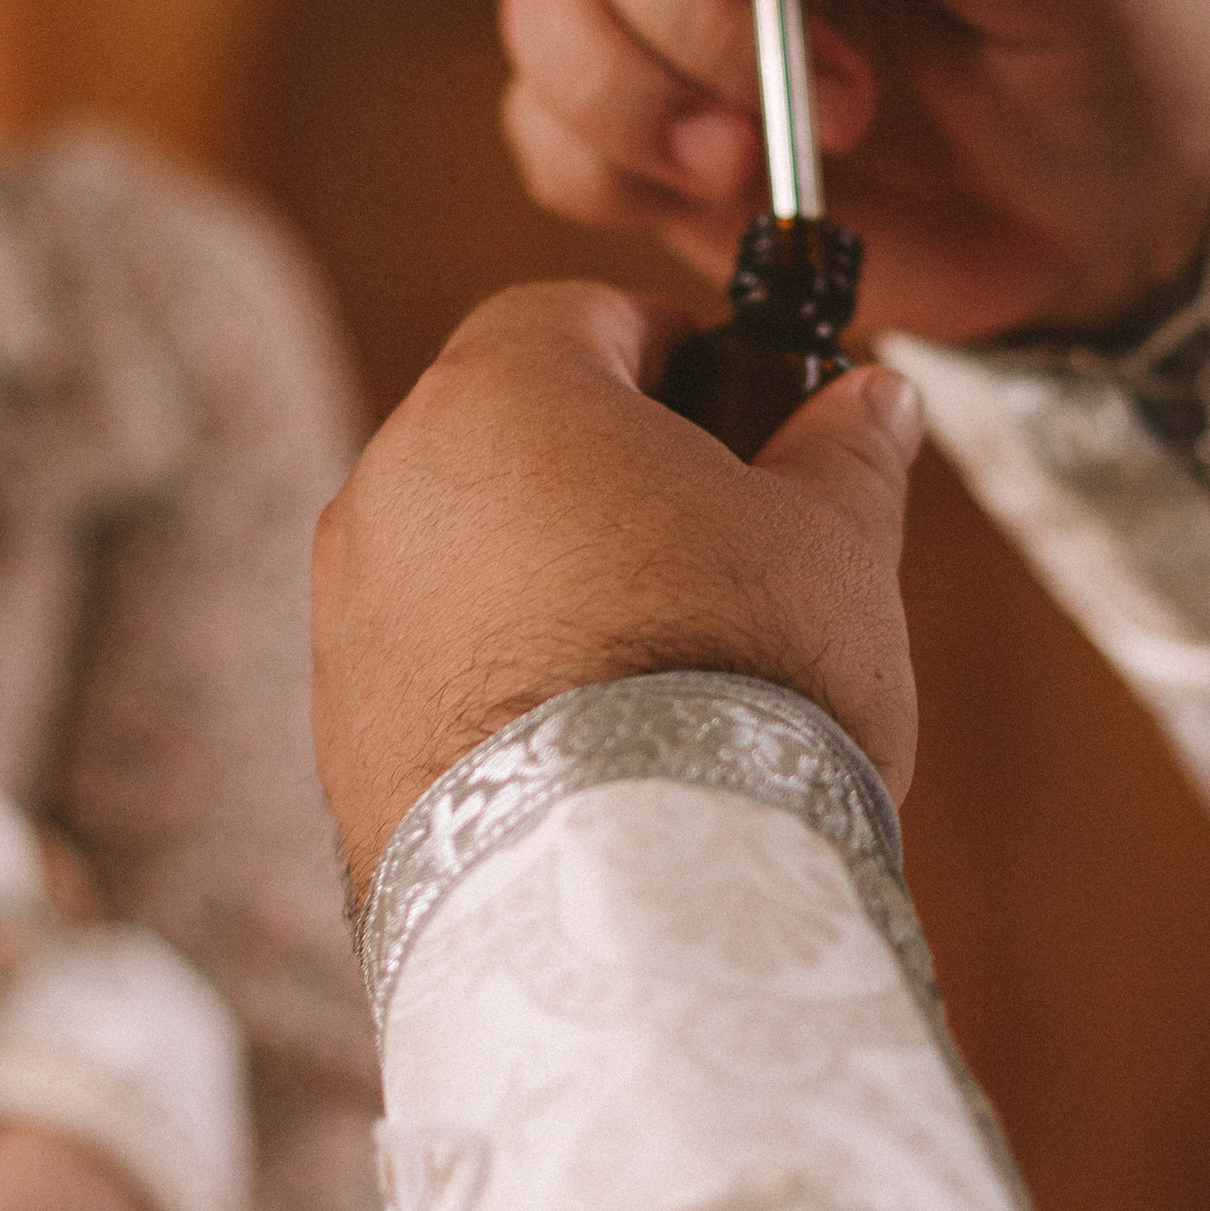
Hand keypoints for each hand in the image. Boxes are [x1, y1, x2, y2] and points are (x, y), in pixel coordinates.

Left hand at [312, 280, 924, 889]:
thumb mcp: (833, 542)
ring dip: (545, 587)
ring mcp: (346, 620)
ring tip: (656, 675)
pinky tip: (589, 759)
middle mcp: (390, 487)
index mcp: (501, 395)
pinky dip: (497, 690)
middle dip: (603, 479)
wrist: (621, 897)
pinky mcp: (336, 743)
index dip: (663, 344)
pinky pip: (426, 677)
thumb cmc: (733, 679)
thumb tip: (873, 400)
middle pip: (506, 441)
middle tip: (715, 549)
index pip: (573, 314)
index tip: (729, 400)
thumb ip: (846, 450)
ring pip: (459, 562)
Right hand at [500, 0, 1209, 344]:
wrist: (1127, 225)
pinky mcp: (668, 135)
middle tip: (847, 97)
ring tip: (763, 160)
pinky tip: (729, 195)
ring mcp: (690, 16)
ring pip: (548, 9)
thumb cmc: (1118, 51)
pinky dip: (606, 167)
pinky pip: (553, 135)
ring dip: (632, 95)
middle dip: (696, 19)